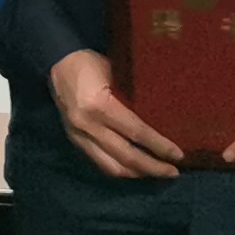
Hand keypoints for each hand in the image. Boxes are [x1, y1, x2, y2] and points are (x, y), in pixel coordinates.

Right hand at [49, 50, 181, 180]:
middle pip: (126, 156)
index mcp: (99, 105)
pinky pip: (100, 162)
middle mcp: (88, 126)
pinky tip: (133, 168)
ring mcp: (78, 136)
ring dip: (136, 173)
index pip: (136, 132)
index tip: (178, 155)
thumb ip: (134, 97)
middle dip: (152, 168)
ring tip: (156, 173)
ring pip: (111, 166)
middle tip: (173, 172)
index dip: (159, 146)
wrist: (56, 61)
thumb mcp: (116, 73)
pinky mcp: (74, 140)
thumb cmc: (90, 61)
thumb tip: (163, 117)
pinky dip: (119, 168)